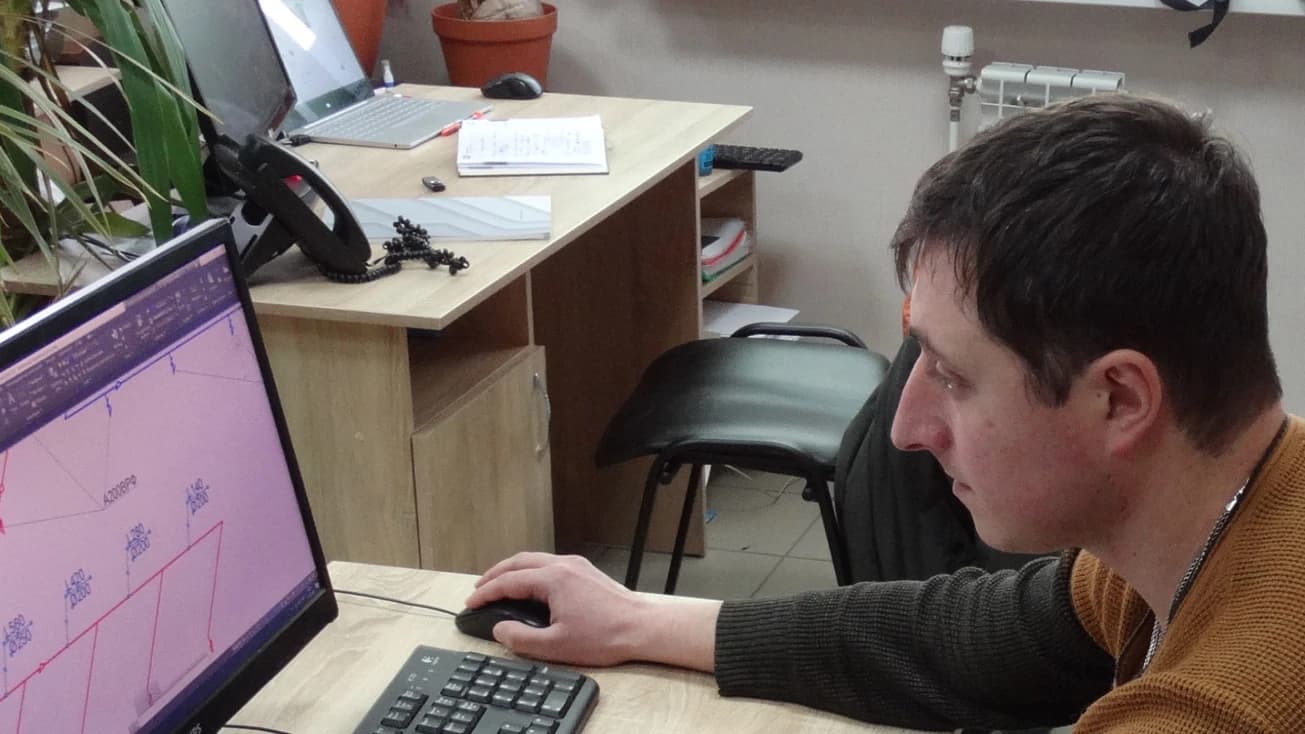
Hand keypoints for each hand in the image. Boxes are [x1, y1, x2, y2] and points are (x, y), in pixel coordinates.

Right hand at [465, 552, 718, 670]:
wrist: (642, 628)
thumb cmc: (605, 636)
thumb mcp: (556, 645)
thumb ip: (521, 638)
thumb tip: (500, 629)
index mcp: (553, 579)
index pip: (508, 582)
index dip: (486, 593)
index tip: (471, 603)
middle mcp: (563, 565)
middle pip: (518, 562)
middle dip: (494, 574)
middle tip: (478, 590)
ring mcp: (576, 565)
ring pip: (534, 559)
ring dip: (512, 570)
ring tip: (498, 585)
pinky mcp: (586, 571)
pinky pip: (549, 563)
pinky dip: (530, 571)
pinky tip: (529, 586)